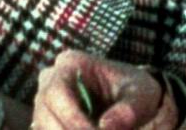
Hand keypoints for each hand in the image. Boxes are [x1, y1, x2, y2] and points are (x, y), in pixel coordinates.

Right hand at [33, 50, 169, 129]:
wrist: (130, 99)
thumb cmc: (134, 91)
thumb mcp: (141, 96)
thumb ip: (128, 110)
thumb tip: (106, 127)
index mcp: (70, 63)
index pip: (57, 92)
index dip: (72, 119)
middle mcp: (51, 80)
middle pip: (44, 113)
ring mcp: (46, 102)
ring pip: (43, 127)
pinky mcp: (48, 121)